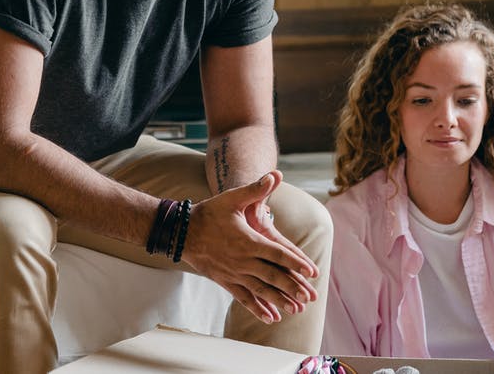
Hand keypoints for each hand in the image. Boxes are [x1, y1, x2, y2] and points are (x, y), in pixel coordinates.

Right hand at [178, 171, 318, 323]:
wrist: (181, 232)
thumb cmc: (209, 213)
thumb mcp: (232, 198)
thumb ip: (255, 189)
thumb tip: (275, 175)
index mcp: (248, 241)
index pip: (278, 254)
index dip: (296, 263)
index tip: (312, 271)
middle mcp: (243, 261)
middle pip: (273, 276)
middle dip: (293, 287)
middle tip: (311, 297)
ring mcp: (234, 274)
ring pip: (261, 290)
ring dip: (279, 300)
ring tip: (296, 310)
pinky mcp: (225, 281)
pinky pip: (244, 298)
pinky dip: (258, 309)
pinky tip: (271, 318)